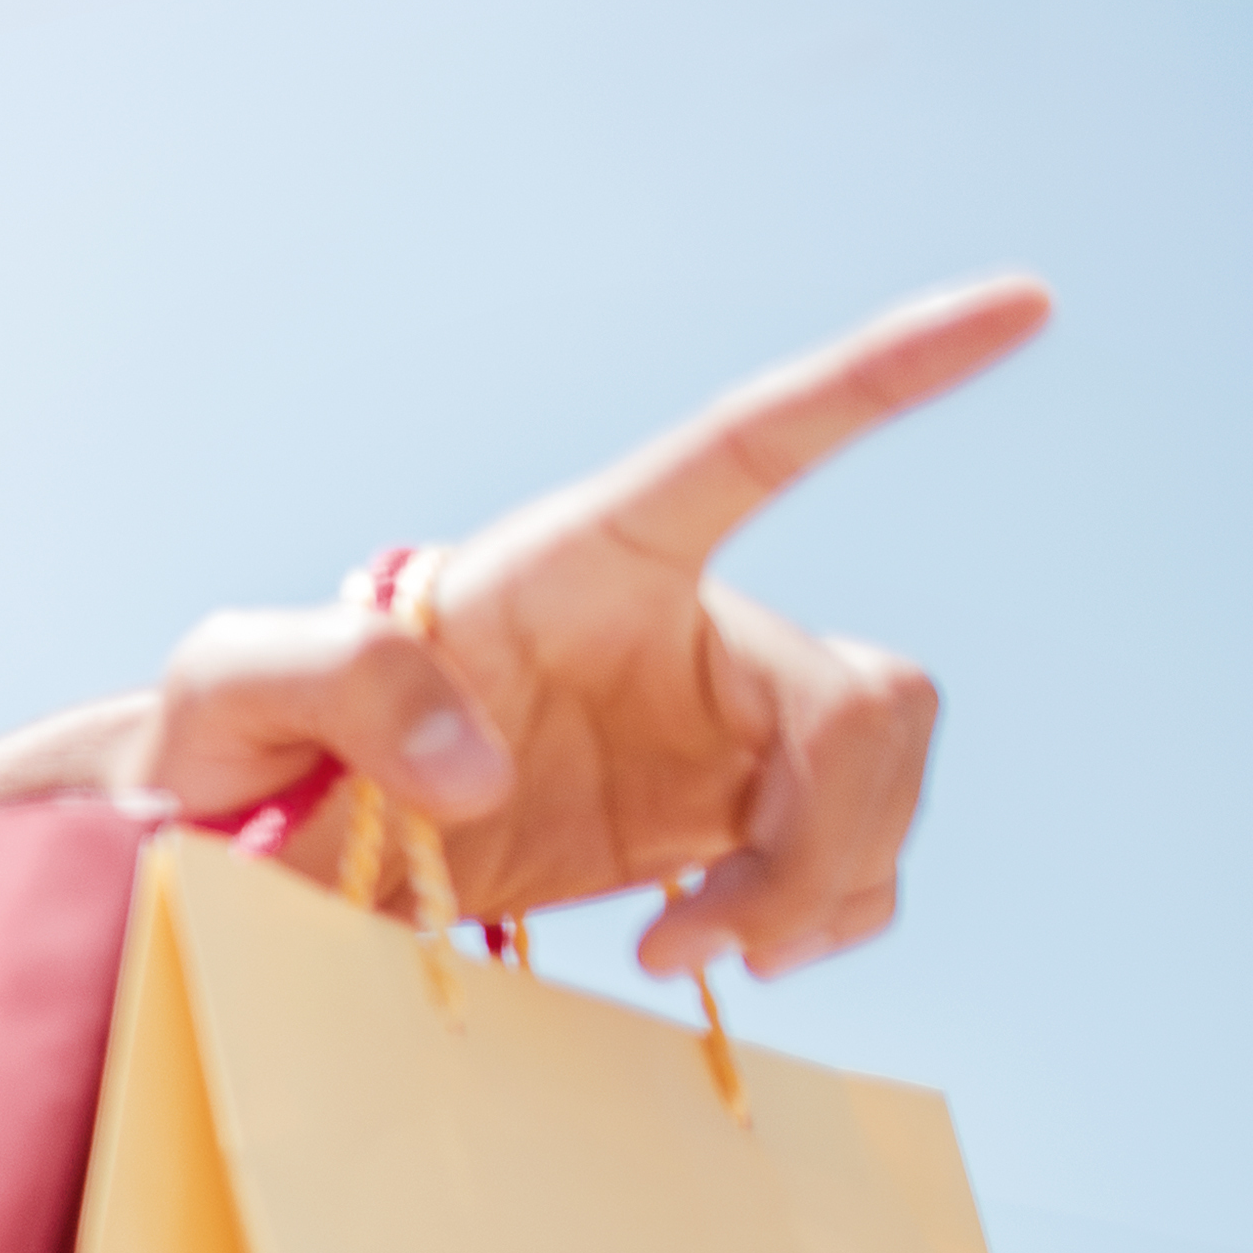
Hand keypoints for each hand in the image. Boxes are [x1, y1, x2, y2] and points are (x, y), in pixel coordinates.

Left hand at [136, 277, 1047, 974]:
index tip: (1025, 302)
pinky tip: (713, 951)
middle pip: (869, 698)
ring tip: (683, 949)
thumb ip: (337, 679)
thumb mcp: (232, 683)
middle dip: (827, 832)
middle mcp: (680, 628)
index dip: (892, 372)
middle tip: (698, 934)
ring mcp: (710, 730)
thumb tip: (475, 765)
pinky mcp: (713, 825)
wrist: (248, 850)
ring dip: (822, 888)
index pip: (759, 441)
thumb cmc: (227, 739)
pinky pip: (848, 861)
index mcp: (583, 558)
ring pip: (881, 781)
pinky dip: (816, 921)